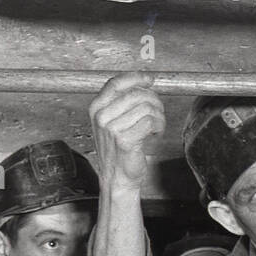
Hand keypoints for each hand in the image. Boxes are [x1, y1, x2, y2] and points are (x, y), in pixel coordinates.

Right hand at [90, 72, 165, 191]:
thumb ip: (121, 102)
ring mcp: (111, 129)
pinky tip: (155, 133)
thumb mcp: (112, 122)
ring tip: (156, 125)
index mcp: (96, 108)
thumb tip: (142, 84)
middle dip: (153, 100)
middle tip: (158, 110)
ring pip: (145, 107)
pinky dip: (158, 126)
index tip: (149, 80)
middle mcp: (102, 117)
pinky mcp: (124, 140)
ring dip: (158, 115)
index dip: (136, 78)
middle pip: (135, 94)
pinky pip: (150, 122)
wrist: (116, 177)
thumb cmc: (117, 151)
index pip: (117, 83)